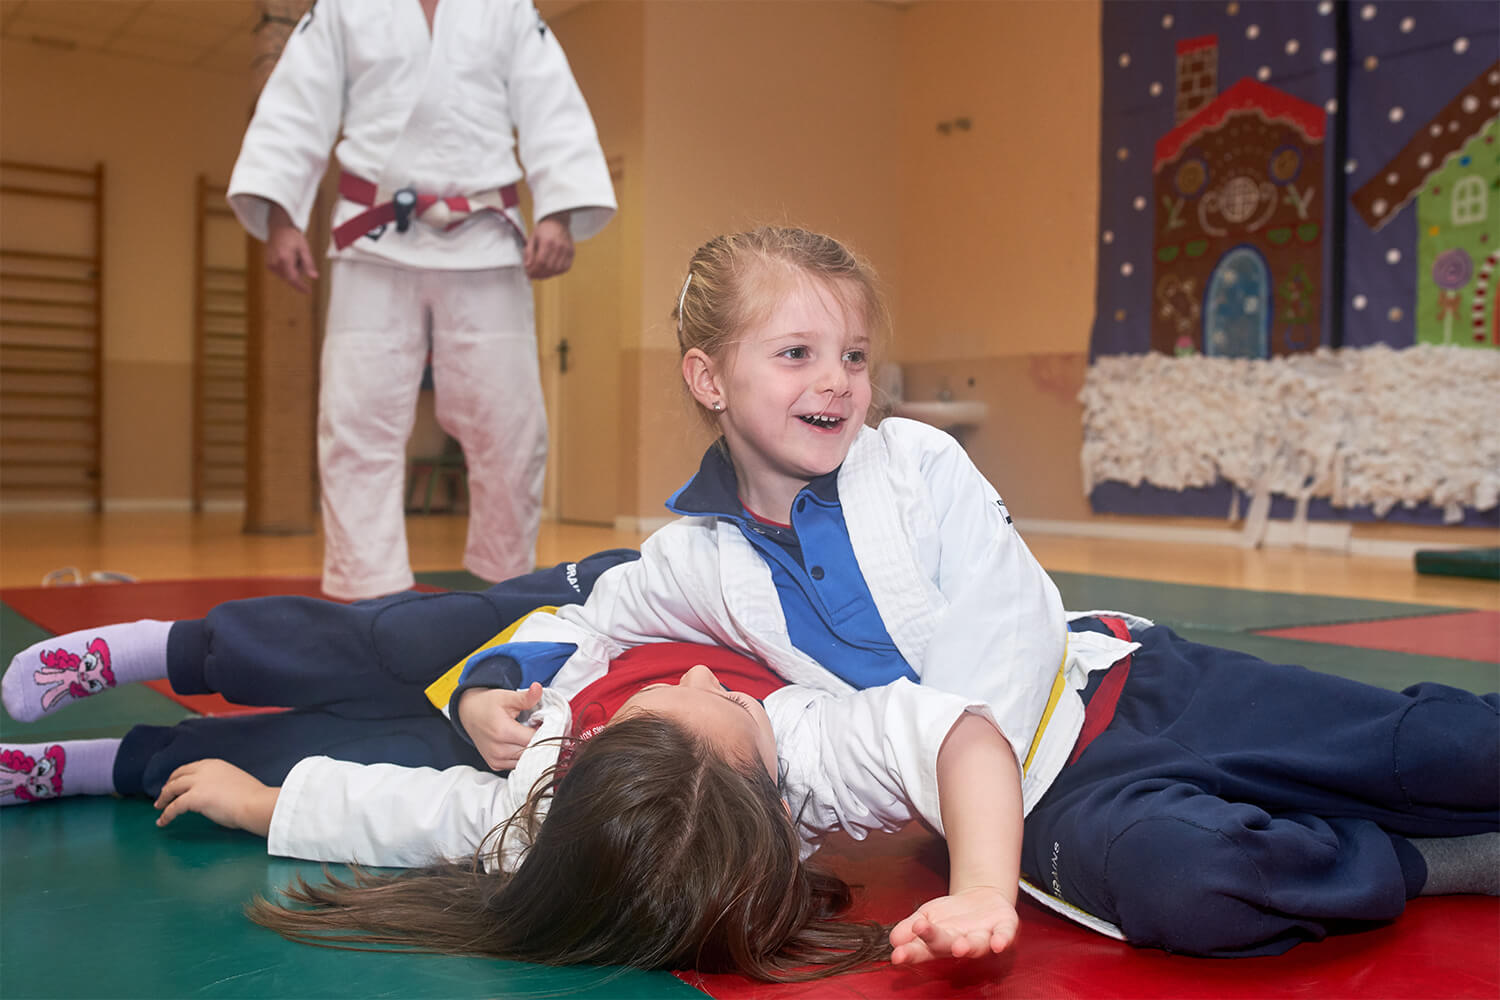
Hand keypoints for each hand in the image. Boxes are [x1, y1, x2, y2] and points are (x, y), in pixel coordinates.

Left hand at [154, 759, 278, 836]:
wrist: (255, 803)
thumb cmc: (251, 796)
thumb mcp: (233, 780)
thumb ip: (219, 782)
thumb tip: (212, 793)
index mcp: (214, 764)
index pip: (190, 768)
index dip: (179, 777)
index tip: (176, 784)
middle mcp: (203, 770)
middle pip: (177, 775)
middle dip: (168, 786)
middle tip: (164, 796)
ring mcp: (197, 783)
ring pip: (172, 788)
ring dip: (164, 799)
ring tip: (159, 807)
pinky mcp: (193, 798)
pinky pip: (174, 807)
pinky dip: (166, 815)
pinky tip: (162, 821)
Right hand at [264, 201, 318, 292]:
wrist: (278, 228)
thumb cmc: (292, 236)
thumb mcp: (304, 248)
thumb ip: (309, 264)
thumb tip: (314, 277)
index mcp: (284, 258)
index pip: (293, 278)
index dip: (301, 286)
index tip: (308, 292)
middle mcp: (274, 262)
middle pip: (290, 277)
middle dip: (298, 271)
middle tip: (299, 256)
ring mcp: (270, 264)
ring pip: (286, 275)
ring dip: (293, 270)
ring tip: (293, 254)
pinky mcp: (269, 265)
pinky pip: (282, 272)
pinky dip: (288, 268)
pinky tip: (288, 256)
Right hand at [457, 682, 544, 770]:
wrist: (469, 713)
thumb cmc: (488, 704)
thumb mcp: (508, 696)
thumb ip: (526, 697)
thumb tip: (538, 688)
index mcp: (502, 732)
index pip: (535, 739)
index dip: (546, 732)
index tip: (547, 723)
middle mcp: (498, 750)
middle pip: (532, 752)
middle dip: (540, 741)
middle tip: (538, 727)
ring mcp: (496, 760)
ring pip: (526, 760)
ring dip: (532, 750)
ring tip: (527, 734)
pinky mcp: (495, 764)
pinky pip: (517, 764)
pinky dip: (523, 756)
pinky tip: (520, 743)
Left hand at [523, 213, 573, 279]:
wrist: (558, 221)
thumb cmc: (544, 229)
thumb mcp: (532, 238)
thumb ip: (529, 252)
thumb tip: (527, 266)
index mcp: (547, 241)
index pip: (541, 262)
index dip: (534, 271)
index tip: (529, 274)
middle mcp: (559, 246)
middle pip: (549, 267)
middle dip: (539, 275)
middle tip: (533, 276)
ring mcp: (567, 250)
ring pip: (557, 269)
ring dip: (548, 275)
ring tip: (541, 275)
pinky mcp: (571, 252)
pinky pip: (565, 267)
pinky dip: (557, 272)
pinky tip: (551, 271)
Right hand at [889, 886, 1018, 964]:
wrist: (983, 899)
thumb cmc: (952, 914)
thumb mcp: (925, 916)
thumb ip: (908, 928)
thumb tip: (893, 940)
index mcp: (939, 943)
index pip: (922, 949)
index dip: (910, 953)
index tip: (897, 955)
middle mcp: (961, 943)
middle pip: (946, 945)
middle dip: (935, 941)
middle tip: (923, 935)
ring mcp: (983, 936)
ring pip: (976, 945)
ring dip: (968, 946)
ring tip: (958, 947)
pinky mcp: (1003, 927)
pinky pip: (1004, 934)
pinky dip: (1002, 940)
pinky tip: (997, 943)